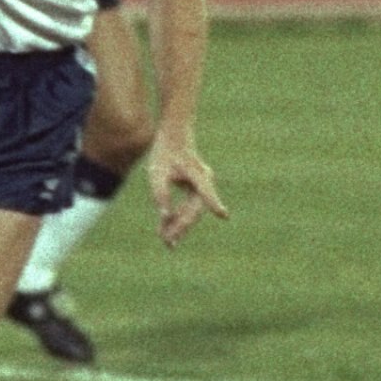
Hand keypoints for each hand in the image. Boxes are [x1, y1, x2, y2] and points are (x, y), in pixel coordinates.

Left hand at [146, 134, 227, 248]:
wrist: (174, 137)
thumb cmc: (165, 152)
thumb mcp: (157, 173)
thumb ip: (161, 194)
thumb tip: (165, 217)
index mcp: (196, 173)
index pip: (205, 191)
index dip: (214, 202)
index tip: (224, 214)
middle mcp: (204, 181)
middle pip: (195, 209)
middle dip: (182, 226)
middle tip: (169, 244)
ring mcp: (202, 186)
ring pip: (192, 210)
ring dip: (179, 224)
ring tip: (166, 242)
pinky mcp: (196, 189)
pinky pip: (189, 206)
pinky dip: (178, 216)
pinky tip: (165, 228)